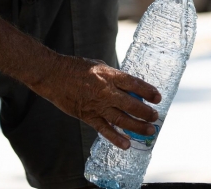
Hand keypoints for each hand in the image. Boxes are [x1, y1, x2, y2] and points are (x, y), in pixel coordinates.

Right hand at [34, 55, 161, 149]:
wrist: (52, 75)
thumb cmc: (75, 68)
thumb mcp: (98, 66)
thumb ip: (113, 76)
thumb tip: (127, 85)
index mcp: (109, 75)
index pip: (133, 83)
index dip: (147, 91)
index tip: (157, 97)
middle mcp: (105, 91)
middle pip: (131, 104)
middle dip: (145, 112)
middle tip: (155, 117)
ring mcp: (96, 105)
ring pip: (121, 119)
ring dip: (137, 126)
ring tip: (149, 130)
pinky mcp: (87, 116)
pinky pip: (104, 129)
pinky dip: (116, 138)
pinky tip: (126, 144)